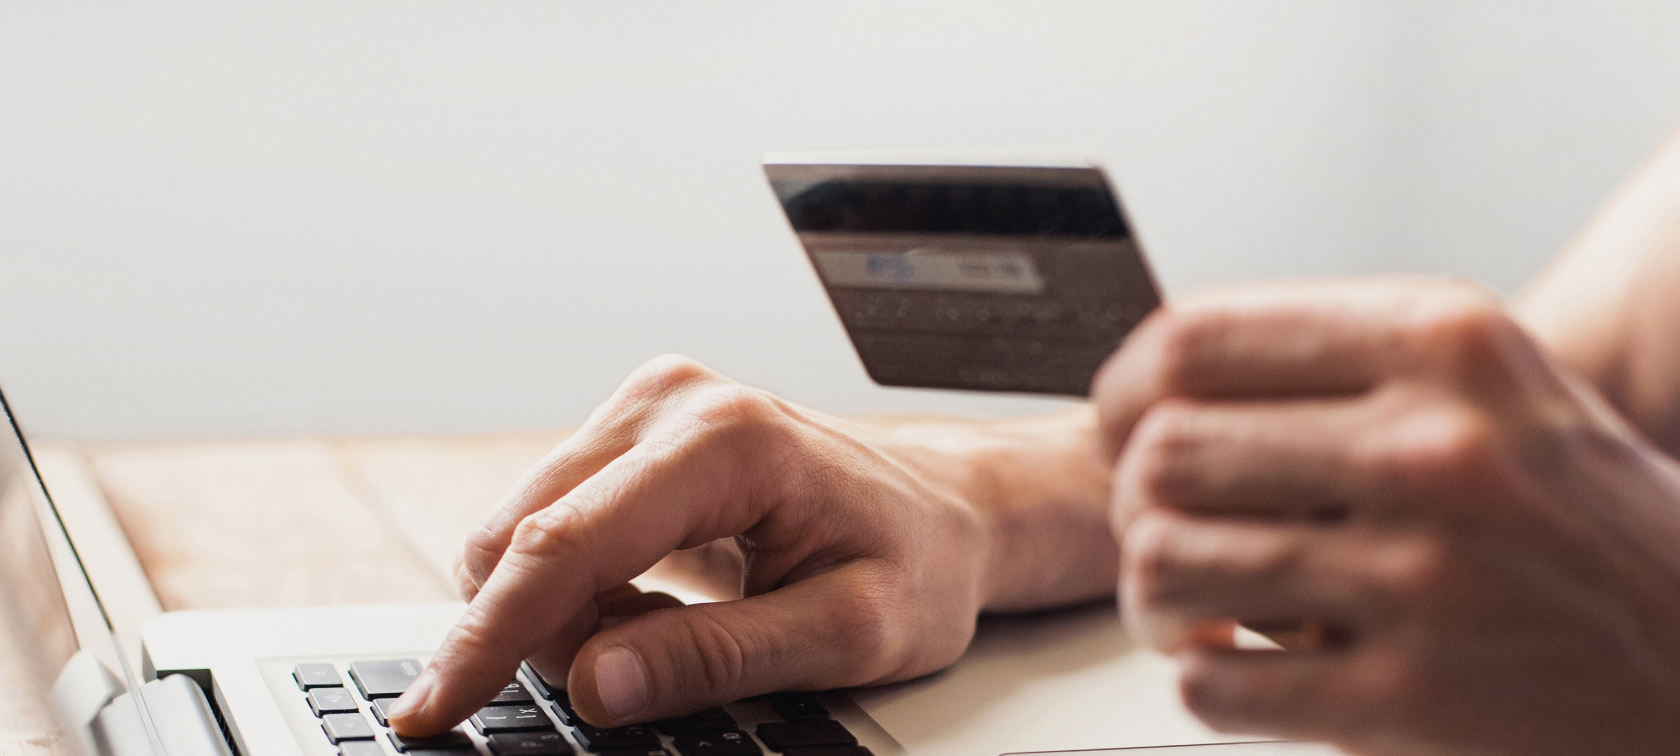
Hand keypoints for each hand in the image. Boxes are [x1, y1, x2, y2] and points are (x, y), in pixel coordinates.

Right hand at [389, 355, 1113, 734]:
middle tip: (628, 685)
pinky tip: (651, 604)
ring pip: (521, 528)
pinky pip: (550, 521)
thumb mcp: (846, 635)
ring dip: (559, 612)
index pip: (566, 546)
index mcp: (726, 439)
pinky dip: (576, 587)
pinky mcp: (631, 429)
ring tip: (664, 634)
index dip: (490, 640)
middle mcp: (670, 400)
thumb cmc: (917, 564)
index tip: (432, 711)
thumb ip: (717, 660)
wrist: (948, 509)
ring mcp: (645, 404)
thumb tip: (593, 685)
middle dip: (534, 635)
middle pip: (520, 533)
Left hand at [1093, 280, 1679, 754]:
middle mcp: (1436, 450)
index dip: (1123, 388)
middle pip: (1165, 453)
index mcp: (1445, 346)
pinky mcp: (1412, 701)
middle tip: (1153, 526)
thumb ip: (1342, 363)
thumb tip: (1159, 380)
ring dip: (1148, 597)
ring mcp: (1424, 580)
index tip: (1118, 425)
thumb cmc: (1580, 518)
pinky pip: (1214, 687)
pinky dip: (1197, 681)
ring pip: (1167, 564)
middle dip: (1131, 501)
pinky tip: (1233, 668)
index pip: (1197, 338)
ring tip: (1179, 606)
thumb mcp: (1488, 387)